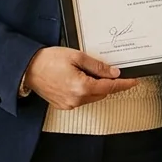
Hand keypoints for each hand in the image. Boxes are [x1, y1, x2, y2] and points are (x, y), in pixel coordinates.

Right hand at [23, 47, 138, 110]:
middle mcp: (77, 100)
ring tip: (83, 71)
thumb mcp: (76, 56)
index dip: (124, 84)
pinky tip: (76, 79)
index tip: (134, 81)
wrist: (27, 69)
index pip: (110, 87)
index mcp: (82, 87)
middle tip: (103, 69)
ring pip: (92, 97)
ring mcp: (70, 105)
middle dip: (106, 82)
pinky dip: (84, 91)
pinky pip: (81, 99)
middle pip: (102, 93)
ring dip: (94, 86)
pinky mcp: (63, 105)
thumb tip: (113, 73)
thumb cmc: (48, 60)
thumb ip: (97, 66)